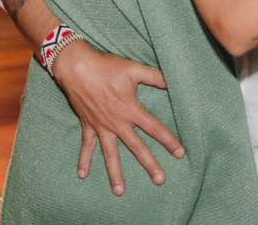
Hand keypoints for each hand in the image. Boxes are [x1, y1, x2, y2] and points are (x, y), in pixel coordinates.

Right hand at [50, 40, 184, 194]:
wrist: (76, 67)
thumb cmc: (106, 66)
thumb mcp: (133, 69)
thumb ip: (154, 76)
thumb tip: (173, 80)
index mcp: (130, 110)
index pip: (154, 128)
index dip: (169, 140)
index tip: (180, 153)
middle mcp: (117, 123)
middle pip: (137, 147)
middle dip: (149, 164)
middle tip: (160, 179)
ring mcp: (101, 126)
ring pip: (110, 154)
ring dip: (115, 173)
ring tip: (120, 191)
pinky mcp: (88, 125)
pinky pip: (86, 146)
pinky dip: (84, 160)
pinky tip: (83, 175)